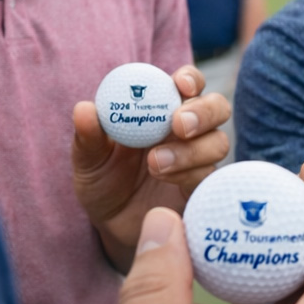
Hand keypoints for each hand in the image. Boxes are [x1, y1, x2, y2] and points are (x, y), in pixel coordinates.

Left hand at [72, 65, 230, 270]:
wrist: (113, 225)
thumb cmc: (104, 181)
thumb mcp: (89, 160)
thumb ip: (88, 136)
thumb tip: (85, 109)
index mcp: (164, 109)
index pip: (189, 84)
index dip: (190, 78)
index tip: (179, 84)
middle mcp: (189, 131)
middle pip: (218, 107)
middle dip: (203, 111)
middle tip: (178, 124)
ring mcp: (200, 159)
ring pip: (218, 142)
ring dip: (191, 149)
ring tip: (156, 163)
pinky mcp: (203, 187)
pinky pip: (210, 176)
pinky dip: (191, 175)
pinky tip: (167, 181)